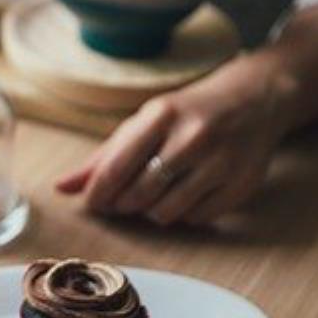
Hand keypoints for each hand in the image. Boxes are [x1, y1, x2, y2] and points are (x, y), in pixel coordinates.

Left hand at [56, 55, 298, 225]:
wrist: (256, 99)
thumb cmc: (187, 113)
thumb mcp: (144, 122)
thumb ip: (103, 157)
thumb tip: (61, 188)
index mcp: (162, 115)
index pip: (116, 167)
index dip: (97, 194)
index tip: (92, 204)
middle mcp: (193, 137)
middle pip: (139, 194)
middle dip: (123, 204)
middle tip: (123, 199)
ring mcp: (222, 162)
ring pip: (167, 212)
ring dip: (151, 212)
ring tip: (154, 195)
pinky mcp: (242, 184)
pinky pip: (197, 218)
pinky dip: (183, 215)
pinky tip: (184, 196)